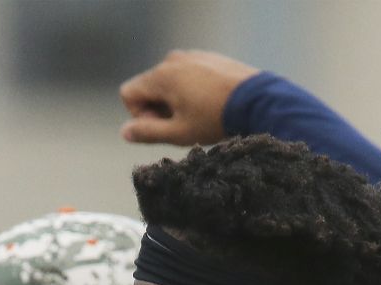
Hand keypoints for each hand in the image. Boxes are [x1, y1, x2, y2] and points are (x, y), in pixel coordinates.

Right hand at [120, 50, 259, 145]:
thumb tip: (124, 132)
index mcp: (161, 76)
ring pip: (169, 81)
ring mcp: (192, 56)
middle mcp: (172, 60)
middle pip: (149, 87)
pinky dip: (191, 90)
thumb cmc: (215, 120)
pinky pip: (188, 74)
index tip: (163, 126)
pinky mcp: (208, 57)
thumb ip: (147, 133)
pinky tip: (210, 103)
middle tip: (183, 124)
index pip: (129, 94)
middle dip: (158, 108)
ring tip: (199, 115)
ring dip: (175, 100)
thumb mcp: (179, 133)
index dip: (140, 116)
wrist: (256, 101)